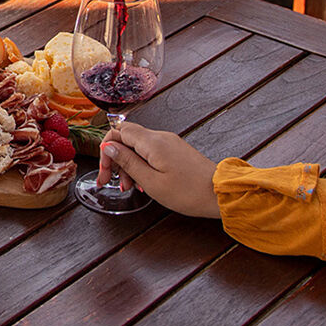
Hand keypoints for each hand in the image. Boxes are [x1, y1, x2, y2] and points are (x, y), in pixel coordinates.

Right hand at [96, 121, 220, 217]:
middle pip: (127, 139)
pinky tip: (145, 182)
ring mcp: (169, 143)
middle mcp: (160, 137)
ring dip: (129, 165)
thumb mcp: (151, 182)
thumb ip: (128, 162)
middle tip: (113, 183)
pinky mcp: (176, 150)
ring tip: (132, 187)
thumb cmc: (189, 192)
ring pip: (138, 147)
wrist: (220, 194)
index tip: (105, 171)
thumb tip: (109, 146)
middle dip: (116, 160)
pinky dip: (143, 165)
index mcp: (152, 142)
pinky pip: (151, 152)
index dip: (106, 149)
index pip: (118, 131)